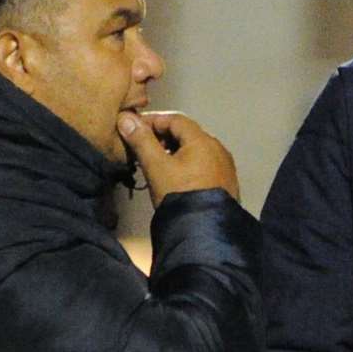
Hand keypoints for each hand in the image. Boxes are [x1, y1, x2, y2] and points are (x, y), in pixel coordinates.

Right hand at [117, 110, 239, 205]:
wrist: (204, 232)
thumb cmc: (180, 196)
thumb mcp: (156, 167)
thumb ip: (141, 141)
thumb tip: (126, 119)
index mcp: (203, 141)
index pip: (175, 119)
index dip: (152, 120)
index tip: (134, 128)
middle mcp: (218, 150)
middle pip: (186, 134)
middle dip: (162, 137)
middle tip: (143, 147)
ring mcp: (224, 167)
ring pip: (195, 151)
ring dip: (173, 152)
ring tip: (155, 164)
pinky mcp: (225, 184)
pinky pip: (203, 166)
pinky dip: (186, 165)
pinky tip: (174, 178)